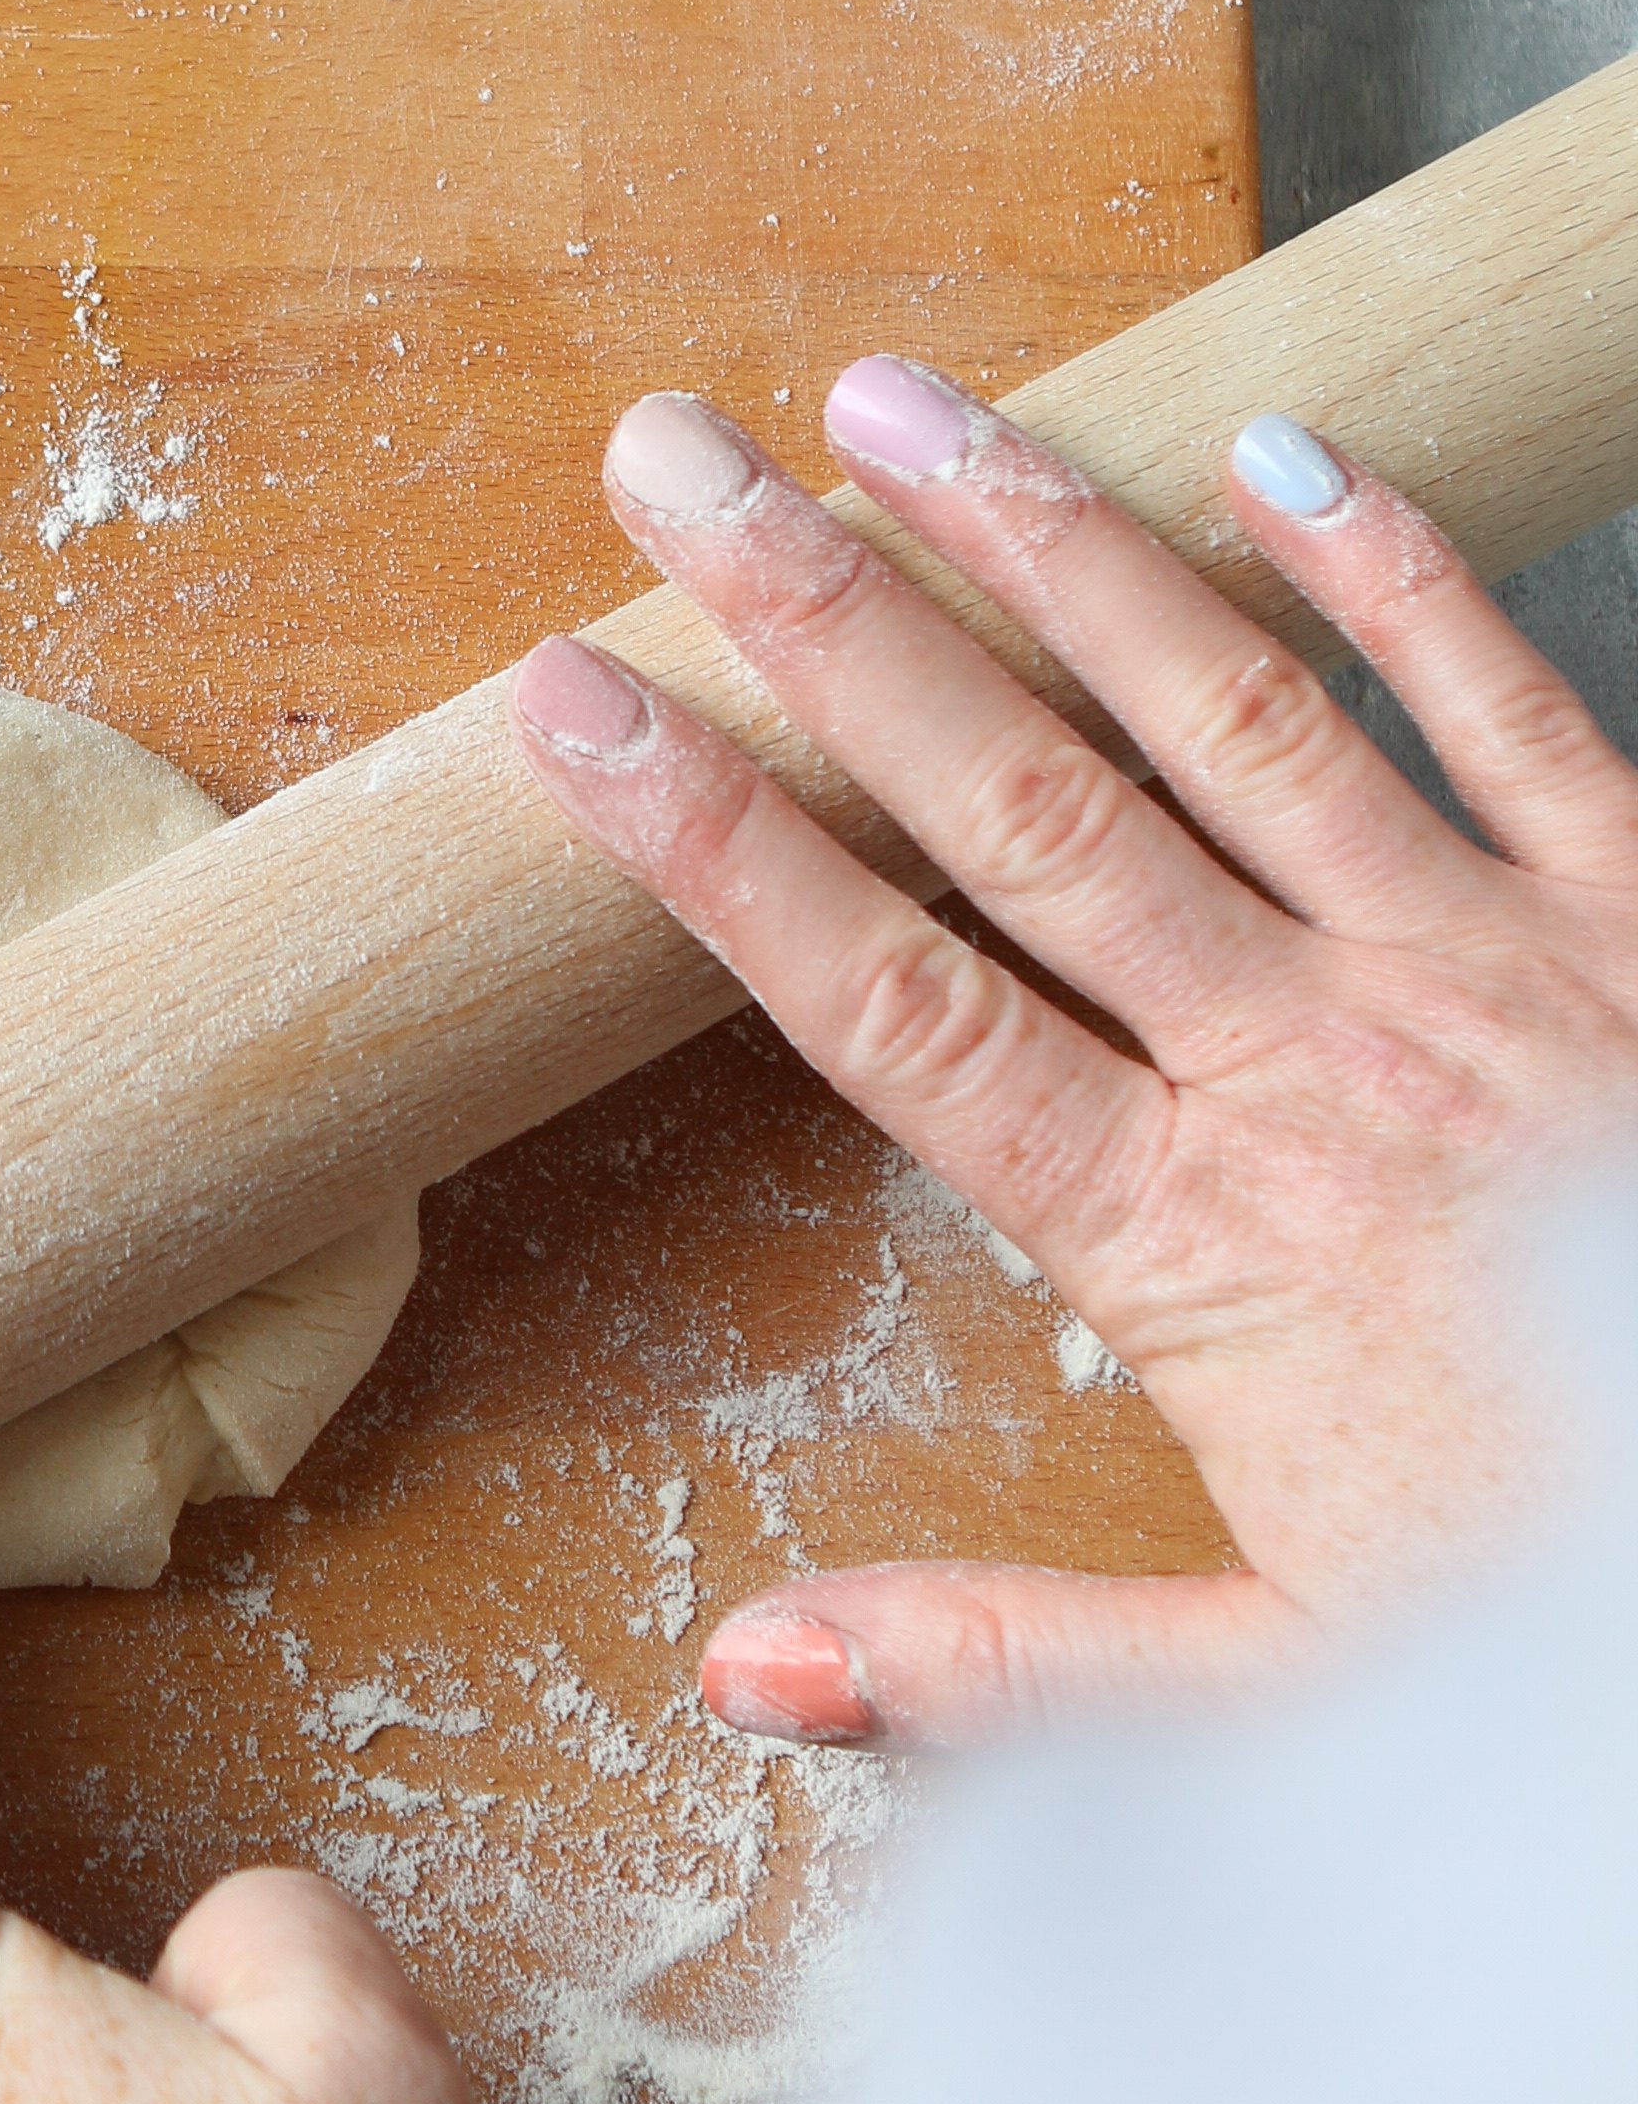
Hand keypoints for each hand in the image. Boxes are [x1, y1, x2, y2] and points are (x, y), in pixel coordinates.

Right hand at [512, 374, 1637, 1748]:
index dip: (713, 847)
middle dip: (824, 618)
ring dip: (1047, 539)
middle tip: (671, 460)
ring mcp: (1492, 968)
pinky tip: (1274, 449)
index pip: (893, 1006)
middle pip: (1021, 807)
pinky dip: (1398, 571)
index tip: (565, 707)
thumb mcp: (1288, 1704)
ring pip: (1228, 709)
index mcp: (1202, 1245)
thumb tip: (740, 1668)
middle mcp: (1325, 1068)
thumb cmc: (1565, 1628)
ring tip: (890, 398)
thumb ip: (1010, 1666)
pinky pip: (1510, 706)